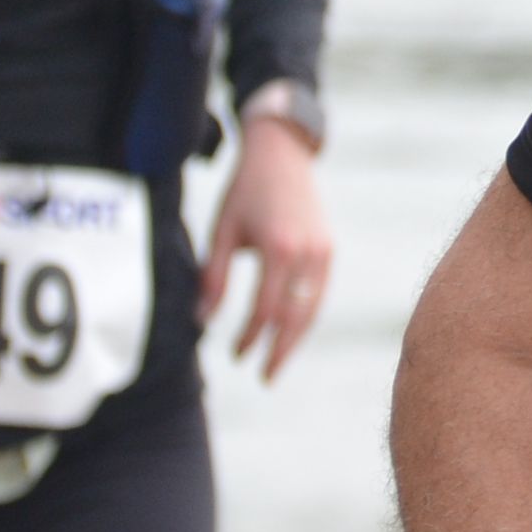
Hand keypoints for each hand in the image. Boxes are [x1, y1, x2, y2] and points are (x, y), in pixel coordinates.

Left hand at [199, 113, 331, 380]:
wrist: (282, 154)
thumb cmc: (245, 191)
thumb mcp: (222, 232)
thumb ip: (213, 278)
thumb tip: (203, 321)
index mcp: (278, 248)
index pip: (265, 309)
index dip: (250, 337)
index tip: (235, 354)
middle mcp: (308, 253)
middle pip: (297, 317)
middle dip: (280, 351)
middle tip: (264, 377)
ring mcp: (324, 251)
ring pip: (313, 308)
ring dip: (295, 339)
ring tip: (277, 360)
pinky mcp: (329, 248)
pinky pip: (319, 293)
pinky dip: (306, 316)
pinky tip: (289, 330)